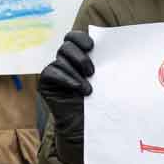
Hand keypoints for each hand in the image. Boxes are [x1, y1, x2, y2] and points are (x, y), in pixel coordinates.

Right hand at [38, 31, 94, 163]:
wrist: (86, 126)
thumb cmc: (99, 101)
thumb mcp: (104, 79)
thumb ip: (104, 63)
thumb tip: (117, 48)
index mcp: (78, 55)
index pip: (74, 37)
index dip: (80, 38)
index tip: (92, 47)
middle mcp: (65, 61)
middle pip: (67, 46)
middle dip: (80, 57)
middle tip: (92, 72)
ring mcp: (54, 71)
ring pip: (60, 59)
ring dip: (76, 73)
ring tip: (88, 89)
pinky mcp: (45, 83)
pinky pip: (50, 72)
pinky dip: (65, 78)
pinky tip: (76, 87)